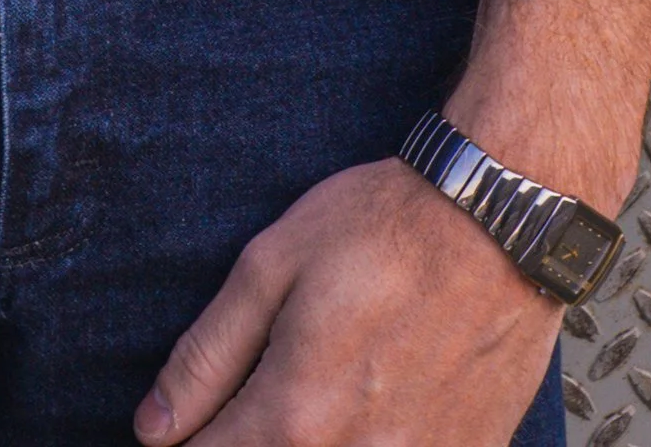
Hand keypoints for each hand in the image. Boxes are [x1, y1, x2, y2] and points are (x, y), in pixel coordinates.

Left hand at [135, 160, 561, 444]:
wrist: (497, 226)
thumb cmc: (383, 231)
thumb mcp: (270, 267)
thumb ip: (206, 358)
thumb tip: (153, 428)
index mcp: (295, 414)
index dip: (184, 443)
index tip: (180, 428)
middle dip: (245, 440)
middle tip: (250, 403)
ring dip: (302, 442)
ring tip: (310, 398)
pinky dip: (363, 444)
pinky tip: (370, 407)